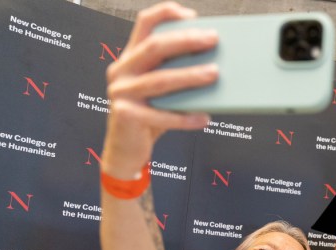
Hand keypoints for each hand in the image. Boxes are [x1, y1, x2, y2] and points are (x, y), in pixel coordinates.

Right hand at [101, 1, 217, 178]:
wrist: (125, 150)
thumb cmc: (147, 117)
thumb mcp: (158, 91)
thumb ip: (173, 73)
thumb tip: (213, 63)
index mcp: (129, 58)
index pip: (144, 24)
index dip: (166, 13)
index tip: (192, 16)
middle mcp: (121, 71)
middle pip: (154, 47)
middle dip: (186, 40)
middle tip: (212, 40)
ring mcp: (121, 93)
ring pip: (160, 80)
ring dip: (190, 76)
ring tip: (214, 73)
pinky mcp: (126, 116)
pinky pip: (161, 115)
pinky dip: (185, 117)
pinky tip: (204, 117)